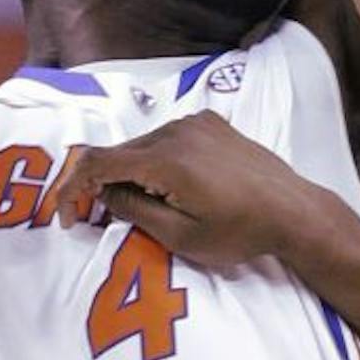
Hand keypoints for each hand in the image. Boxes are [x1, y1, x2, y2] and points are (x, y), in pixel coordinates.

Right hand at [50, 111, 344, 271]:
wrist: (294, 211)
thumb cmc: (239, 232)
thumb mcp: (180, 235)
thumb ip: (133, 210)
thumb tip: (100, 192)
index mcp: (166, 158)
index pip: (97, 162)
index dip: (71, 188)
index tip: (65, 217)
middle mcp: (176, 130)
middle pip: (117, 152)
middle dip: (97, 183)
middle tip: (92, 218)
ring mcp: (196, 123)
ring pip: (141, 145)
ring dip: (127, 173)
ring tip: (136, 206)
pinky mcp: (212, 124)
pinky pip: (167, 139)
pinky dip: (153, 161)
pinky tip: (164, 187)